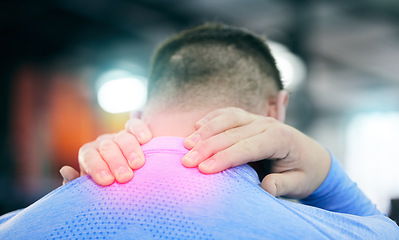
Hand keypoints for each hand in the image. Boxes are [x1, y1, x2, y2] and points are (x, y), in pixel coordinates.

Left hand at [60, 117, 151, 185]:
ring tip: (138, 164)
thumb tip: (65, 170)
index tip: (107, 181)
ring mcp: (120, 136)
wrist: (128, 180)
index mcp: (89, 156)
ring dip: (130, 150)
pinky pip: (136, 125)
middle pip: (107, 148)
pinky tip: (146, 139)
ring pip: (123, 137)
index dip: (97, 168)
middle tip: (125, 177)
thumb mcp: (92, 190)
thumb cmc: (108, 189)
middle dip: (115, 162)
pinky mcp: (136, 132)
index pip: (89, 157)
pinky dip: (140, 130)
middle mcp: (104, 144)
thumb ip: (76, 184)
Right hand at [182, 107, 330, 198]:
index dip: (224, 158)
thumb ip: (283, 186)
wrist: (313, 157)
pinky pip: (227, 113)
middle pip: (232, 132)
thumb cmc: (305, 173)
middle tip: (186, 161)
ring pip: (227, 119)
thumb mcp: (300, 184)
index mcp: (281, 138)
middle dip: (207, 147)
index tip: (204, 169)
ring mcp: (258, 118)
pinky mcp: (250, 118)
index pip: (247, 147)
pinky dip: (211, 118)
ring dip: (205, 131)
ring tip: (186, 144)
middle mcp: (268, 124)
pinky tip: (196, 127)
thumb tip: (265, 188)